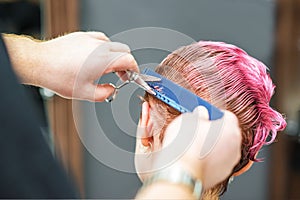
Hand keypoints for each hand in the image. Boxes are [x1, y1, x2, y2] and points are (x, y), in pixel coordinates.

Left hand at [4, 32, 137, 101]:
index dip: (135, 70)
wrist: (40, 63)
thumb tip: (112, 90)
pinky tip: (98, 57)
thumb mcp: (85, 93)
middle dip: (127, 64)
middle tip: (122, 75)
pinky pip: (101, 39)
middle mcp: (99, 47)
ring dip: (116, 56)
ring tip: (108, 68)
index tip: (133, 76)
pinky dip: (105, 49)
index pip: (129, 60)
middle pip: (124, 51)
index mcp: (103, 60)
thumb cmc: (58, 76)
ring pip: (113, 45)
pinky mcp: (82, 36)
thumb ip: (104, 93)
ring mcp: (90, 39)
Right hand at [153, 106, 241, 188]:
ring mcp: (229, 162)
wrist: (181, 172)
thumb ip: (199, 115)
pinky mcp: (221, 175)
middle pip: (226, 133)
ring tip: (194, 146)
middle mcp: (235, 146)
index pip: (226, 115)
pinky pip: (216, 163)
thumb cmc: (186, 145)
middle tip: (197, 130)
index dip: (213, 115)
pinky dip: (208, 160)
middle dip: (214, 131)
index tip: (203, 116)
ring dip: (211, 146)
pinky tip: (195, 158)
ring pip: (222, 149)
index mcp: (230, 128)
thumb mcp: (188, 119)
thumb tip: (201, 114)